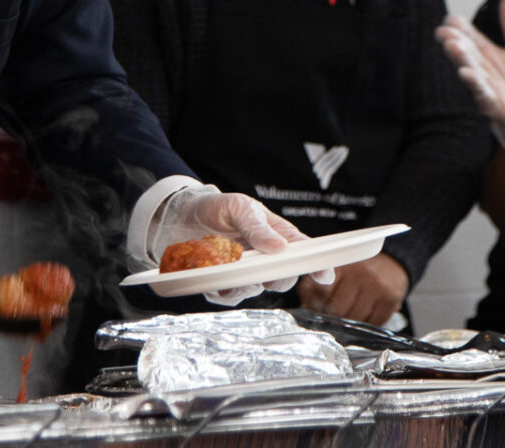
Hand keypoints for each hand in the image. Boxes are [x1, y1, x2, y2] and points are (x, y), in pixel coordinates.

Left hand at [149, 185, 333, 305]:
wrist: (179, 217)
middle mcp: (263, 259)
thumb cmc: (216, 207)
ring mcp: (243, 274)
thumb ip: (258, 227)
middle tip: (263, 272)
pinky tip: (213, 276)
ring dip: (244, 285)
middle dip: (276, 279)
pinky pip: (228, 298)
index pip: (302, 252)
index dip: (317, 265)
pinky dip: (221, 290)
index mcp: (275, 236)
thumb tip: (280, 247)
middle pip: (282, 278)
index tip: (324, 275)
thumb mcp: (239, 207)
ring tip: (229, 269)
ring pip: (254, 291)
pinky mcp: (222, 286)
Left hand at [298, 253, 408, 325]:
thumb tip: (306, 307)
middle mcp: (361, 273)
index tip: (320, 308)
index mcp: (342, 264)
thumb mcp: (336, 271)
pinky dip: (367, 324)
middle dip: (333, 316)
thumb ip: (316, 286)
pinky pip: (373, 323)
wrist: (390, 263)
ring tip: (349, 315)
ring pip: (355, 319)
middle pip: (338, 309)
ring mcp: (378, 286)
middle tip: (334, 315)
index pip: (323, 290)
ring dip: (350, 323)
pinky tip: (365, 316)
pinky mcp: (391, 299)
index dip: (319, 304)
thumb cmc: (358, 271)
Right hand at [436, 0, 504, 154]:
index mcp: (487, 54)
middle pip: (466, 54)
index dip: (461, 29)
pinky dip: (476, 85)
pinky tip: (467, 74)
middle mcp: (482, 69)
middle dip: (455, 43)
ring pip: (471, 72)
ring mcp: (486, 87)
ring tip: (453, 48)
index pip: (470, 37)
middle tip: (444, 32)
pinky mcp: (494, 105)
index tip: (451, 19)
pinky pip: (483, 95)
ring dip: (461, 61)